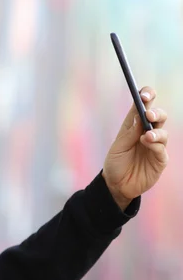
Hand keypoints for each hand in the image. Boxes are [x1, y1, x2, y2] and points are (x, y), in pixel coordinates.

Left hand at [103, 86, 168, 209]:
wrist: (116, 186)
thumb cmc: (115, 164)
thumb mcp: (118, 148)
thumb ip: (129, 133)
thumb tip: (138, 115)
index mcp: (134, 126)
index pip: (143, 107)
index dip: (146, 97)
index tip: (144, 94)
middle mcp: (147, 133)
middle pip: (158, 116)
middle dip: (156, 112)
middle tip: (148, 114)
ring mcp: (155, 146)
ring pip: (163, 132)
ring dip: (156, 131)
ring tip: (146, 136)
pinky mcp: (160, 159)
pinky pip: (162, 149)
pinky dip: (156, 145)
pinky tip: (147, 143)